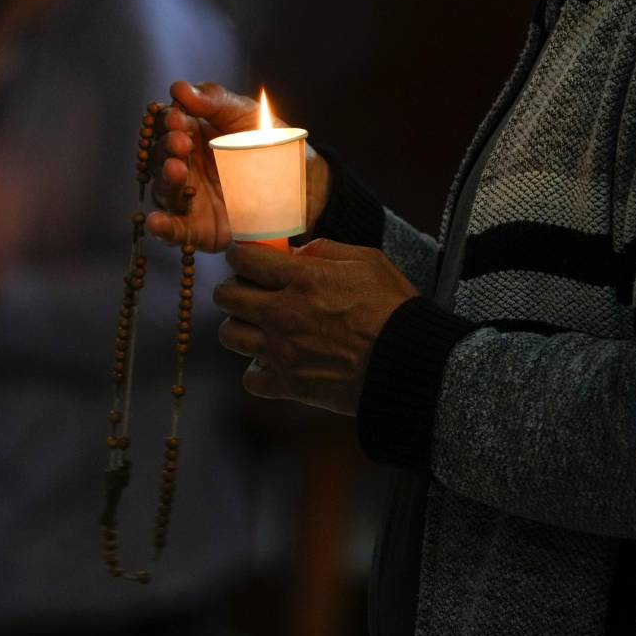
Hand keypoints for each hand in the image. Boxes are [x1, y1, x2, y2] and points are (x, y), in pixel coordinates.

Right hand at [146, 81, 331, 251]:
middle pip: (160, 156)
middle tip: (181, 142)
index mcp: (193, 136)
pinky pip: (175, 231)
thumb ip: (216, 101)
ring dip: (165, 180)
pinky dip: (163, 227)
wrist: (305, 184)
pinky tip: (158, 222)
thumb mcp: (248, 115)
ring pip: (164, 191)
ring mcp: (191, 199)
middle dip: (166, 147)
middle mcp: (187, 166)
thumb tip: (180, 88)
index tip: (178, 118)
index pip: (168, 126)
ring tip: (176, 170)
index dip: (167, 121)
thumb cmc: (274, 145)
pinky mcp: (201, 229)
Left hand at [213, 239, 418, 414]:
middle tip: (250, 292)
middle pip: (226, 296)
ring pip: (229, 335)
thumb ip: (326, 250)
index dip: (239, 255)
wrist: (409, 364)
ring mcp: (283, 352)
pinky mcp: (289, 385)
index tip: (244, 259)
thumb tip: (296, 252)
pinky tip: (273, 362)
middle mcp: (284, 314)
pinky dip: (257, 371)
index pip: (243, 259)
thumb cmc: (394, 310)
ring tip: (259, 327)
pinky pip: (250, 378)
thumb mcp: (368, 262)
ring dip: (240, 327)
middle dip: (234, 289)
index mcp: (303, 279)